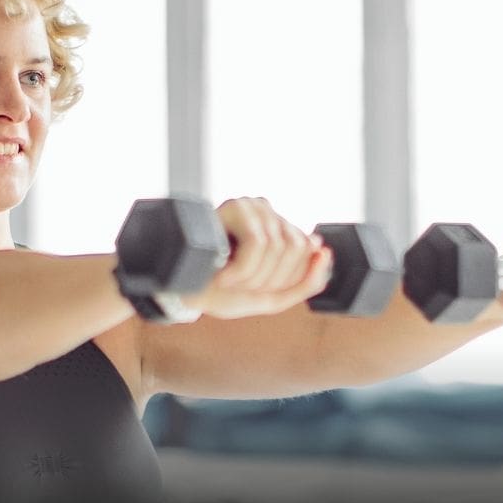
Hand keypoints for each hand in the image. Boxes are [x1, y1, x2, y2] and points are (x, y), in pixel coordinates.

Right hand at [184, 197, 332, 319]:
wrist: (178, 292)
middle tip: (240, 286)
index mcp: (279, 229)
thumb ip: (303, 282)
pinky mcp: (233, 207)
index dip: (286, 278)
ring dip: (252, 277)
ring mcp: (251, 206)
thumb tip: (324, 252)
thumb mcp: (270, 296)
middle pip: (297, 247)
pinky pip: (257, 242)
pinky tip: (222, 275)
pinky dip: (241, 270)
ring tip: (227, 280)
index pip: (308, 250)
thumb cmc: (221, 292)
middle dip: (271, 279)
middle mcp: (268, 212)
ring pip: (278, 246)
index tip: (253, 287)